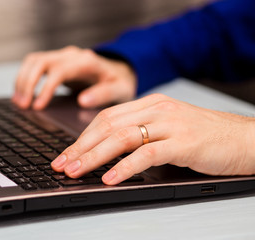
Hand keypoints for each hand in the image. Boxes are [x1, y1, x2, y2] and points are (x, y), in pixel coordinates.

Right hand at [12, 46, 135, 109]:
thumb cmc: (119, 82)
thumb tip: (83, 100)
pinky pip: (34, 65)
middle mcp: (71, 55)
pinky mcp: (55, 62)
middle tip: (23, 106)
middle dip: (27, 83)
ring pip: (33, 61)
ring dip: (22, 80)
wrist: (118, 71)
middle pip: (40, 62)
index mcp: (86, 62)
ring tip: (19, 102)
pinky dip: (24, 78)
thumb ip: (104, 94)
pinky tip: (22, 95)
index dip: (45, 88)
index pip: (59, 71)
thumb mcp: (120, 90)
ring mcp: (62, 57)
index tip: (37, 107)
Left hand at [51, 94, 254, 184]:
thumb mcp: (167, 127)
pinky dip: (124, 167)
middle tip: (62, 164)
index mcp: (150, 104)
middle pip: (107, 126)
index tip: (66, 153)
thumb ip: (140, 133)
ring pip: (121, 138)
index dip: (82, 136)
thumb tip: (106, 151)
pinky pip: (146, 154)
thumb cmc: (203, 135)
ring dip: (94, 157)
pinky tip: (110, 178)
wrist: (242, 138)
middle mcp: (157, 110)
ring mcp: (170, 124)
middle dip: (80, 147)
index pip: (106, 117)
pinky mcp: (183, 143)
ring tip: (76, 171)